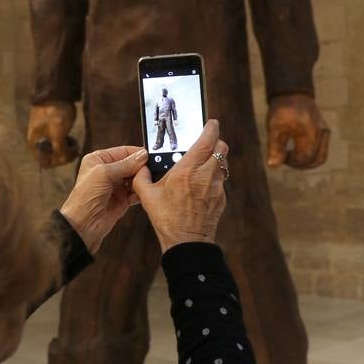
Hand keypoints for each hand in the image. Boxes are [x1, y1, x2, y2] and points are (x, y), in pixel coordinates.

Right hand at [27, 102, 78, 168]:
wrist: (56, 91)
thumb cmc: (55, 113)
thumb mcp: (58, 134)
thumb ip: (60, 151)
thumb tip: (63, 160)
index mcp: (34, 144)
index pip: (45, 163)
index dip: (58, 162)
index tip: (67, 154)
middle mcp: (37, 141)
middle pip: (51, 158)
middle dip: (64, 156)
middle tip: (74, 149)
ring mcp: (44, 135)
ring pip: (56, 151)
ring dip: (66, 151)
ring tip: (74, 144)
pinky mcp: (52, 129)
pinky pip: (58, 143)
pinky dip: (66, 144)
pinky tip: (72, 140)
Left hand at [60, 146, 148, 253]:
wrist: (83, 225)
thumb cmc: (84, 198)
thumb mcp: (104, 174)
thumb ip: (125, 164)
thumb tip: (142, 155)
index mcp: (99, 160)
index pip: (123, 151)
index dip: (137, 153)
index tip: (150, 155)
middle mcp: (107, 171)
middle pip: (131, 164)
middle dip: (141, 168)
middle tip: (151, 170)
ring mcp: (115, 186)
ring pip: (136, 178)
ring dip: (142, 180)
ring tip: (147, 182)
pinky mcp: (122, 199)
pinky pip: (137, 192)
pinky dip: (142, 191)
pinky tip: (145, 191)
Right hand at [133, 120, 227, 252]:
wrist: (186, 242)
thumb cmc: (167, 218)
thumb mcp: (148, 196)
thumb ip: (142, 177)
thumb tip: (141, 167)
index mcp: (188, 169)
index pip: (207, 140)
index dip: (211, 128)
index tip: (211, 122)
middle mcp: (206, 175)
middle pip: (222, 147)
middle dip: (216, 142)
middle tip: (206, 143)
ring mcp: (217, 187)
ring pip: (223, 164)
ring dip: (215, 160)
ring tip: (201, 166)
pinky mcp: (221, 198)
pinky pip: (220, 182)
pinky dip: (213, 179)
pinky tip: (201, 187)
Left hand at [266, 93, 329, 169]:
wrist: (292, 92)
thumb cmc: (282, 110)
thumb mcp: (274, 128)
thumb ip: (275, 147)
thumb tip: (273, 166)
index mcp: (310, 132)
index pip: (305, 158)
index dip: (292, 163)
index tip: (280, 157)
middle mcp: (321, 133)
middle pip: (317, 160)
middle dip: (301, 165)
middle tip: (286, 161)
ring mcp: (325, 131)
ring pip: (321, 156)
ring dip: (307, 161)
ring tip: (291, 157)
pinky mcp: (324, 130)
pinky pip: (321, 149)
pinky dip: (311, 154)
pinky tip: (297, 150)